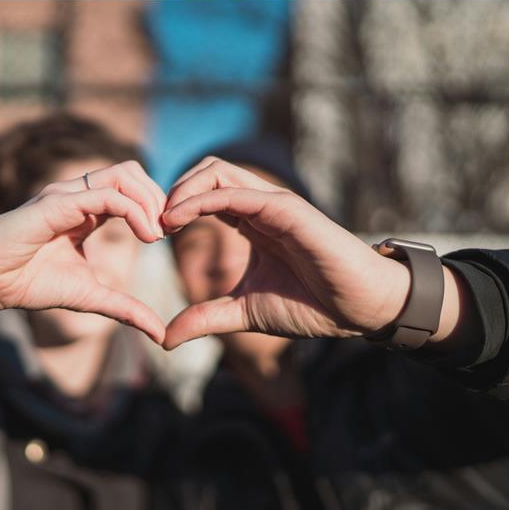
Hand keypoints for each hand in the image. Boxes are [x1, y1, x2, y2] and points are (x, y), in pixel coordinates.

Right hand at [0, 161, 167, 343]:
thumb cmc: (29, 283)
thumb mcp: (90, 297)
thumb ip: (125, 309)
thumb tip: (160, 335)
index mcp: (87, 210)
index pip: (132, 188)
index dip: (156, 207)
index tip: (170, 236)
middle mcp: (78, 195)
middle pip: (132, 172)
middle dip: (158, 197)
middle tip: (169, 231)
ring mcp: (66, 195)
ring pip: (122, 174)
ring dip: (149, 200)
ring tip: (157, 233)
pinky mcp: (55, 204)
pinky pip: (104, 195)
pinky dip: (133, 210)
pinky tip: (145, 236)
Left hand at [160, 158, 413, 349]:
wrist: (358, 308)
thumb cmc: (311, 305)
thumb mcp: (244, 312)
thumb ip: (205, 318)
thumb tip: (165, 338)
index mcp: (251, 222)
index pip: (204, 194)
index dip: (173, 207)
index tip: (151, 234)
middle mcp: (260, 206)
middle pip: (207, 171)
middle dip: (172, 190)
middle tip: (151, 224)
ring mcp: (273, 203)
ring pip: (218, 171)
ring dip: (181, 189)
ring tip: (161, 221)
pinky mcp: (286, 209)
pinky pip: (235, 193)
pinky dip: (201, 199)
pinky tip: (178, 219)